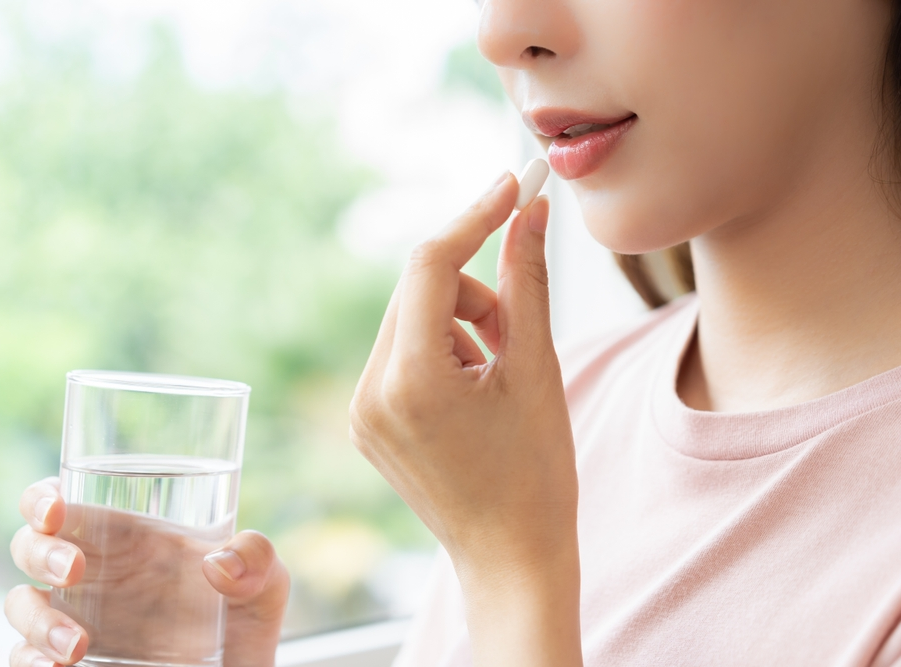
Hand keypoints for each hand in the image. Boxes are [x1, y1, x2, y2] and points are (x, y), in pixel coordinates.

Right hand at [6, 477, 288, 666]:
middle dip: (39, 551)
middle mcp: (93, 577)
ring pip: (22, 608)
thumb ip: (257, 558)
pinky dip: (30, 661)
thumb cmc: (244, 625)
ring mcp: (76, 622)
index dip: (43, 499)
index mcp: (126, 540)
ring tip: (77, 646)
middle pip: (30, 547)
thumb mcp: (265, 585)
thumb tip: (219, 563)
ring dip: (37, 621)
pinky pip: (24, 659)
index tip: (54, 510)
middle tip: (74, 570)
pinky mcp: (68, 665)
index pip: (64, 505)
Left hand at [349, 174, 581, 664]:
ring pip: (412, 320)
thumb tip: (528, 215)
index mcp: (410, 380)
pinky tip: (475, 392)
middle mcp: (371, 392)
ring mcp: (363, 410)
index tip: (512, 187)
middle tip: (519, 326)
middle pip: (419, 290)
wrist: (511, 558)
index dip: (474, 218)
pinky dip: (442, 351)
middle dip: (474, 291)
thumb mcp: (537, 370)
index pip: (431, 265)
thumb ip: (527, 283)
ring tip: (500, 374)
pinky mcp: (368, 421)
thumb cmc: (536, 475)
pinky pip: (403, 353)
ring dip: (461, 323)